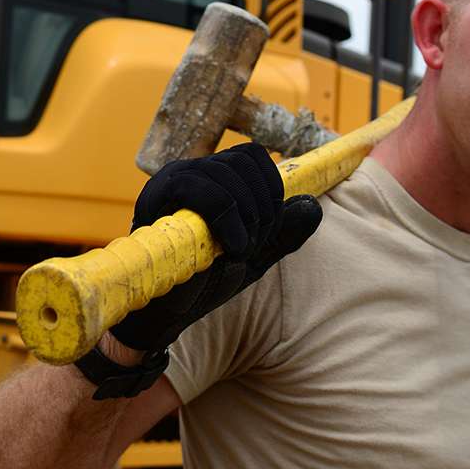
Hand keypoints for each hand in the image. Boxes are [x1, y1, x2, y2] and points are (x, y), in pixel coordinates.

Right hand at [108, 143, 321, 352]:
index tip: (267, 231)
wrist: (165, 313)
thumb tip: (313, 205)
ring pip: (225, 171)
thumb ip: (283, 234)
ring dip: (247, 213)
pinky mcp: (156, 197)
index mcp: (210, 178)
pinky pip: (199, 188)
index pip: (251, 155)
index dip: (271, 188)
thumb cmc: (203, 281)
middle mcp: (188, 171)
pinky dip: (227, 217)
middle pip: (243, 159)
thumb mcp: (254, 257)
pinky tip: (232, 248)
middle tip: (254, 245)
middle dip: (263, 205)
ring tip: (240, 250)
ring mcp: (170, 181)